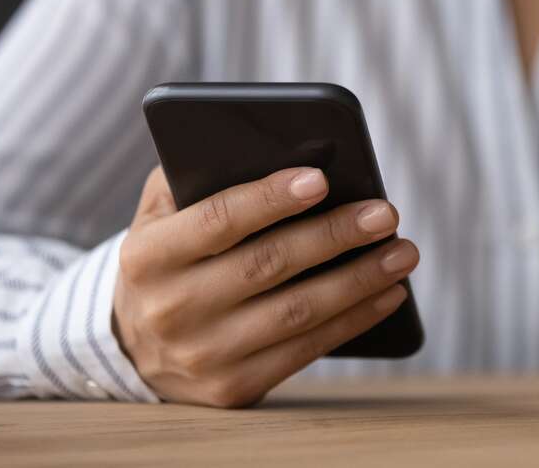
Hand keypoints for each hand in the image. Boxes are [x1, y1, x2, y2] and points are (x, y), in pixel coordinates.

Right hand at [113, 166, 418, 407]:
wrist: (135, 347)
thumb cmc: (170, 259)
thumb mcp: (160, 216)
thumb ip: (197, 177)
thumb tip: (276, 150)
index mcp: (147, 255)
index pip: (216, 220)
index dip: (269, 199)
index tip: (321, 178)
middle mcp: (170, 309)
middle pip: (267, 265)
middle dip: (334, 235)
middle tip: (385, 213)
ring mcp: (202, 354)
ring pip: (296, 312)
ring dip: (359, 281)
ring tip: (402, 252)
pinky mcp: (233, 388)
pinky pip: (305, 350)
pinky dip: (354, 320)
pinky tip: (388, 293)